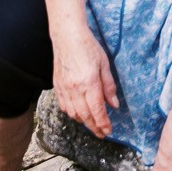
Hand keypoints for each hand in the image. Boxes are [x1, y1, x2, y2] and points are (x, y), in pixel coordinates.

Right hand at [52, 24, 119, 139]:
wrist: (67, 37)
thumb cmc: (89, 47)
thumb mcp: (105, 64)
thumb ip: (109, 86)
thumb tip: (114, 105)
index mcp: (89, 83)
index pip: (97, 110)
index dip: (103, 123)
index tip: (108, 131)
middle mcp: (75, 89)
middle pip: (85, 116)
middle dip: (95, 127)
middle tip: (102, 133)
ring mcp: (64, 89)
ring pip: (73, 114)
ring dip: (84, 122)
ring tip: (93, 125)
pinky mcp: (57, 86)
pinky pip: (64, 106)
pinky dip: (72, 114)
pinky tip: (78, 114)